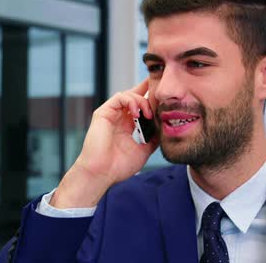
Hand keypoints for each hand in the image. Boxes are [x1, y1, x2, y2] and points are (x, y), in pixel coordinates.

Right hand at [51, 79, 158, 207]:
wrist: (102, 174)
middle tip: (159, 100)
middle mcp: (119, 118)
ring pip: (128, 95)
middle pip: (134, 95)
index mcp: (127, 126)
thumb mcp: (143, 151)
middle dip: (148, 92)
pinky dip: (130, 101)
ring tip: (148, 114)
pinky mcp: (103, 113)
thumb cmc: (118, 166)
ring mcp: (111, 114)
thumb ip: (153, 138)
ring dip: (141, 101)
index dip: (150, 97)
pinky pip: (119, 98)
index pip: (139, 106)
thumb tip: (164, 128)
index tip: (163, 95)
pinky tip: (137, 113)